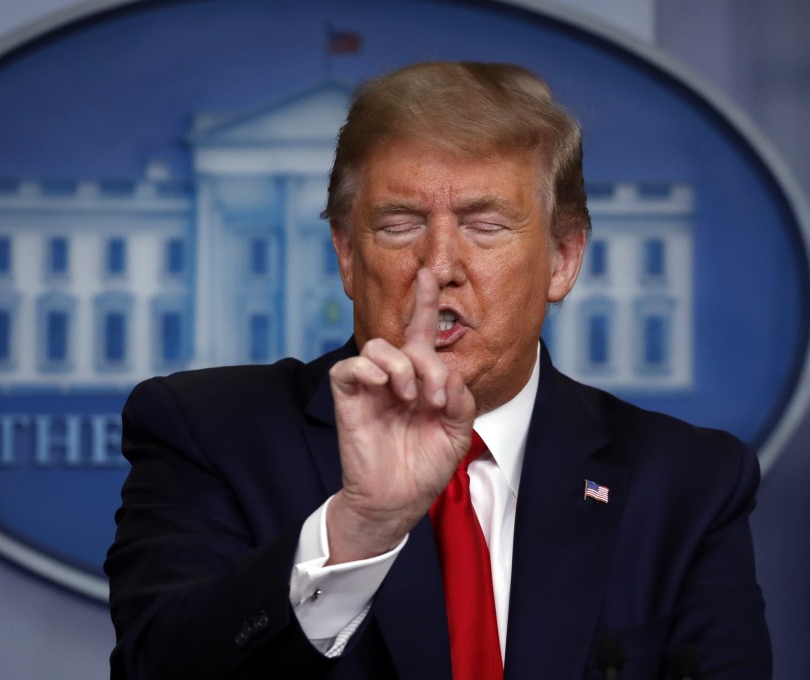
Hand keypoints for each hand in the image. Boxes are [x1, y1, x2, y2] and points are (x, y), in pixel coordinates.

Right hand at [326, 268, 475, 563]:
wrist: (397, 501)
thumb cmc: (424, 467)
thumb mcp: (456, 433)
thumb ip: (460, 400)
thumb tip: (450, 374)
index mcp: (422, 380)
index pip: (422, 332)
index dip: (425, 302)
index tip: (429, 273)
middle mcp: (395, 377)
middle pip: (406, 340)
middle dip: (428, 359)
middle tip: (437, 395)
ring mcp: (370, 387)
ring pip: (377, 347)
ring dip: (400, 366)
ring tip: (411, 396)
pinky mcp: (349, 399)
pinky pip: (349, 368)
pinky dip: (368, 370)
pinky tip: (385, 387)